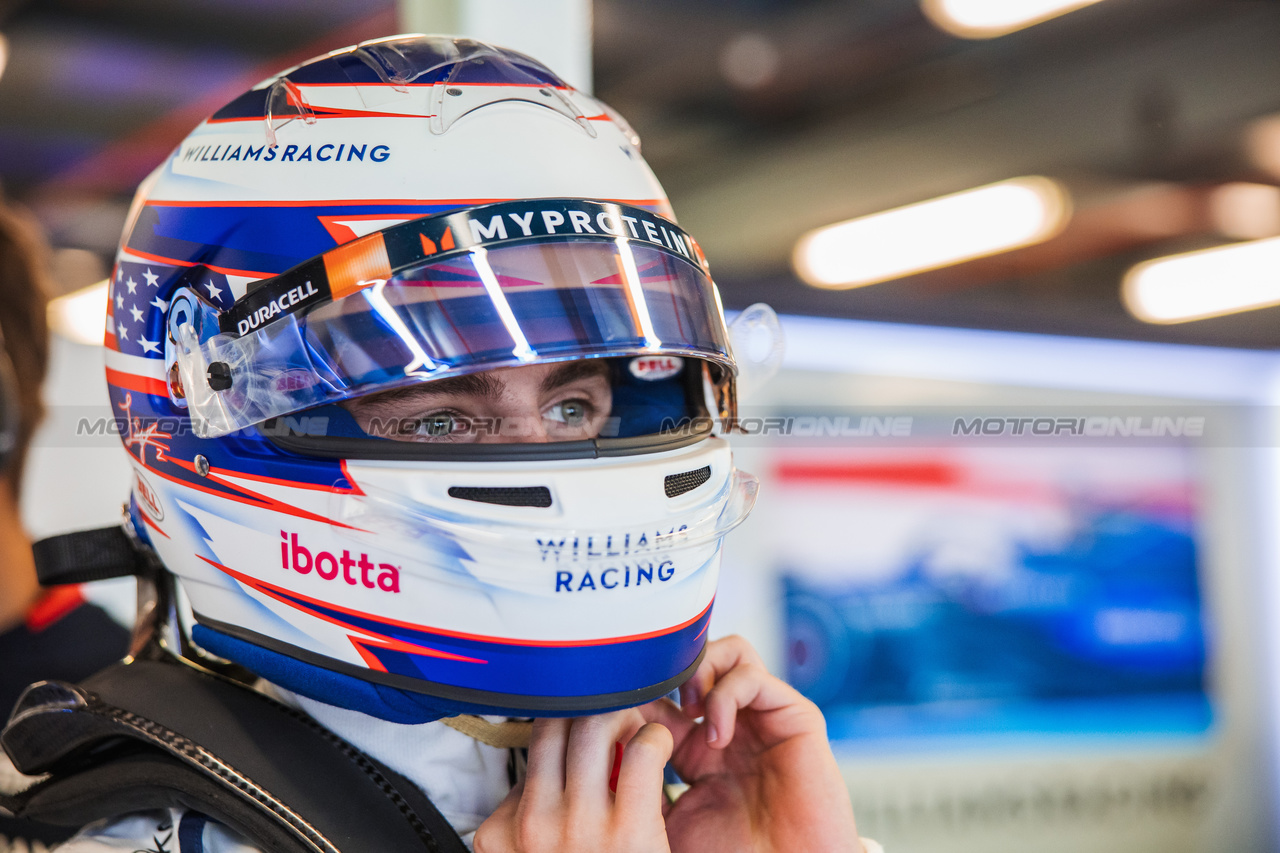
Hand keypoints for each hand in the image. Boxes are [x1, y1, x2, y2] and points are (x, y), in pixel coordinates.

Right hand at [474, 712, 673, 852]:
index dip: (563, 725)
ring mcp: (580, 826)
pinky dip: (654, 738)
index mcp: (504, 834)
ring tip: (637, 730)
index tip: (584, 727)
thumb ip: (535, 810)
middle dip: (589, 709)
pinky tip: (660, 748)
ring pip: (595, 726)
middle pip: (555, 724)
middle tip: (615, 720)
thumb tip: (555, 758)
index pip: (526, 748)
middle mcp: (535, 825)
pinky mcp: (629, 830)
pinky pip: (641, 753)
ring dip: (622, 716)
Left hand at [640, 635, 860, 852]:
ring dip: (701, 671)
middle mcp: (730, 726)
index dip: (640, 695)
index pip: (664, 696)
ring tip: (689, 710)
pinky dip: (725, 695)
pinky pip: (752, 676)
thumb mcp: (666, 821)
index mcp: (697, 750)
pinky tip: (716, 736)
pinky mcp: (795, 716)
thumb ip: (639, 785)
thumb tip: (599, 754)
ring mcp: (762, 719)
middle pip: (697, 662)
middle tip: (653, 702)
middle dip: (670, 673)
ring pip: (729, 651)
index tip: (619, 708)